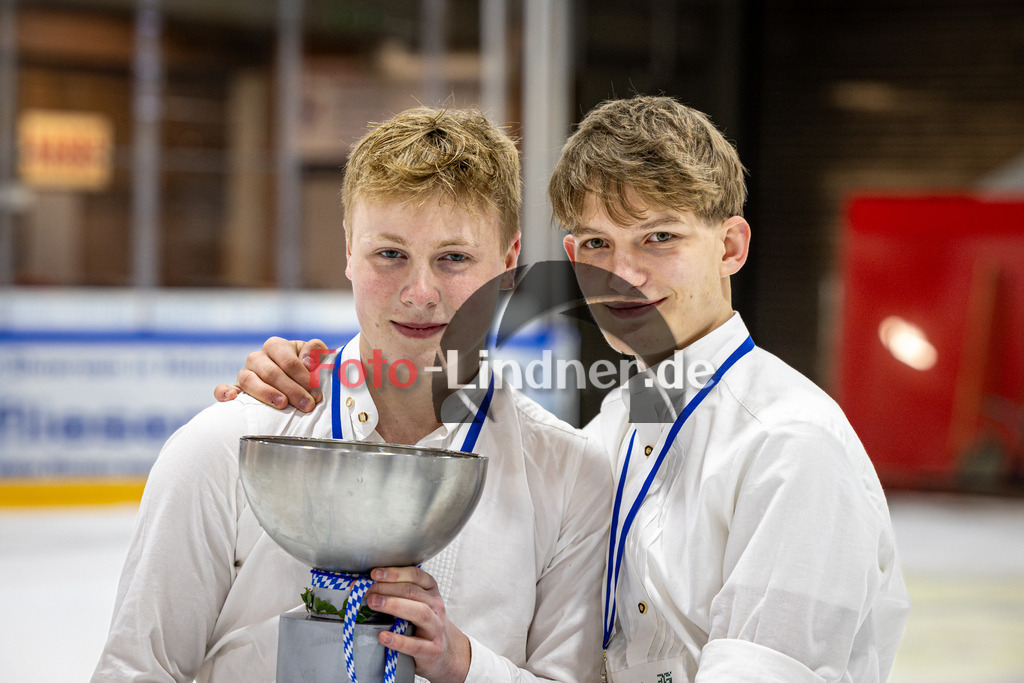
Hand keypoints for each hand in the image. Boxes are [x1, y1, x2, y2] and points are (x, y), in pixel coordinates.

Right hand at [213, 337, 328, 411]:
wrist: (292, 382)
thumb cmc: (305, 369)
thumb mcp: (315, 356)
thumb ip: (316, 351)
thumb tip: (307, 360)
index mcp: (275, 346)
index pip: (289, 361)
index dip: (304, 378)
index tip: (317, 395)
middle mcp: (257, 357)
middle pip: (272, 373)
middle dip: (292, 390)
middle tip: (307, 405)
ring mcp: (244, 373)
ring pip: (250, 381)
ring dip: (266, 393)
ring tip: (282, 404)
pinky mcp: (235, 389)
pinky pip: (223, 389)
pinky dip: (225, 393)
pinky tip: (232, 399)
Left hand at [366, 566, 470, 682]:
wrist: (445, 651)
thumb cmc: (424, 623)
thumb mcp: (417, 603)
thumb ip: (399, 593)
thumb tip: (368, 586)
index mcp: (431, 591)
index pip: (415, 575)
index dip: (395, 573)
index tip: (375, 574)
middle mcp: (436, 606)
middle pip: (413, 592)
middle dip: (388, 588)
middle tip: (368, 591)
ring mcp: (436, 628)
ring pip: (419, 613)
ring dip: (394, 606)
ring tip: (374, 603)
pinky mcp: (433, 650)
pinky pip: (416, 645)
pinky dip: (398, 640)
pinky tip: (383, 636)